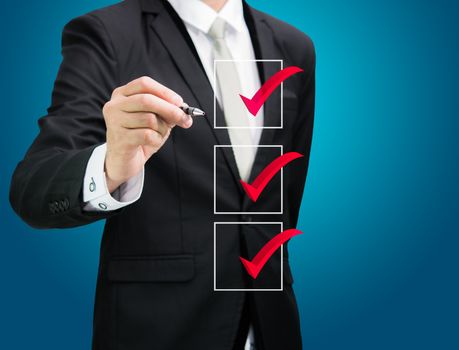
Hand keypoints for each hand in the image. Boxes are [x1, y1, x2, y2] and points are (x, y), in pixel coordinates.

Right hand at [102, 76, 191, 192]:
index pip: (144, 84)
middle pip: (147, 100)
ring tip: (159, 134)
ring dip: (162, 128)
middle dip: (170, 109)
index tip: (180, 102)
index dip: (164, 92)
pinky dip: (156, 139)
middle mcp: (114, 105)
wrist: (123, 161)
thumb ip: (167, 110)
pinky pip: (147, 135)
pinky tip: (152, 143)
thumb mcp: (155, 120)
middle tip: (185, 119)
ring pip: (149, 119)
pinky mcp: (119, 139)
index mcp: (122, 94)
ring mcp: (114, 122)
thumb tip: (183, 108)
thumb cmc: (140, 137)